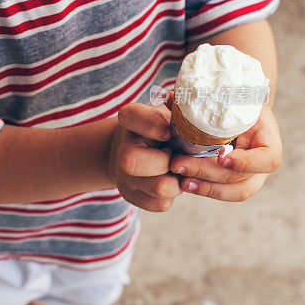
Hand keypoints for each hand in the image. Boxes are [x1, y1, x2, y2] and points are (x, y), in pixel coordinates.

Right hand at [108, 96, 182, 211]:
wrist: (141, 150)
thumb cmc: (163, 127)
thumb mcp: (167, 111)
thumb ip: (177, 106)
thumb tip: (183, 100)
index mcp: (129, 119)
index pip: (130, 116)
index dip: (151, 125)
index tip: (167, 131)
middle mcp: (121, 148)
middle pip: (133, 161)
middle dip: (169, 161)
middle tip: (179, 155)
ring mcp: (124, 176)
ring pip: (158, 188)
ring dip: (178, 181)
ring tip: (180, 170)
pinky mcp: (133, 196)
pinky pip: (160, 204)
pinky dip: (174, 195)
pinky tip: (173, 181)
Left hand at [169, 104, 281, 200]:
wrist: (236, 112)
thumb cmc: (232, 103)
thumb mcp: (226, 99)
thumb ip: (203, 101)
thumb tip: (167, 97)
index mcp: (267, 139)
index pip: (269, 159)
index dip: (247, 163)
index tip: (222, 157)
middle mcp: (261, 163)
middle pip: (241, 179)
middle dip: (208, 174)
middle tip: (179, 164)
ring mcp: (249, 176)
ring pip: (232, 192)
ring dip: (204, 188)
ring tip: (181, 180)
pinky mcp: (232, 182)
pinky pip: (220, 191)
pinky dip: (201, 188)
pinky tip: (182, 182)